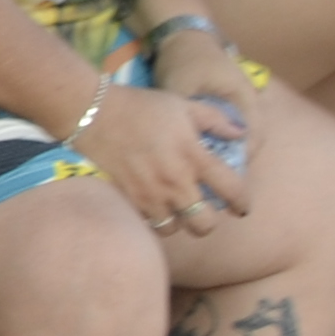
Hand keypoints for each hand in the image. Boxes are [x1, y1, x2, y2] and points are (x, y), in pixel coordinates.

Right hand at [83, 75, 249, 236]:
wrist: (92, 112)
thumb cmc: (140, 106)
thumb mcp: (183, 105)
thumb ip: (216, 120)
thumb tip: (240, 133)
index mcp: (195, 157)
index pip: (232, 190)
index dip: (242, 203)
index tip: (241, 207)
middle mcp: (176, 182)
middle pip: (203, 224)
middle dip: (208, 223)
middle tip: (203, 213)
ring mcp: (149, 193)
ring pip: (173, 229)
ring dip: (177, 222)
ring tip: (174, 211)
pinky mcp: (127, 198)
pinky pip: (146, 222)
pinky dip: (152, 219)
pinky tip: (152, 206)